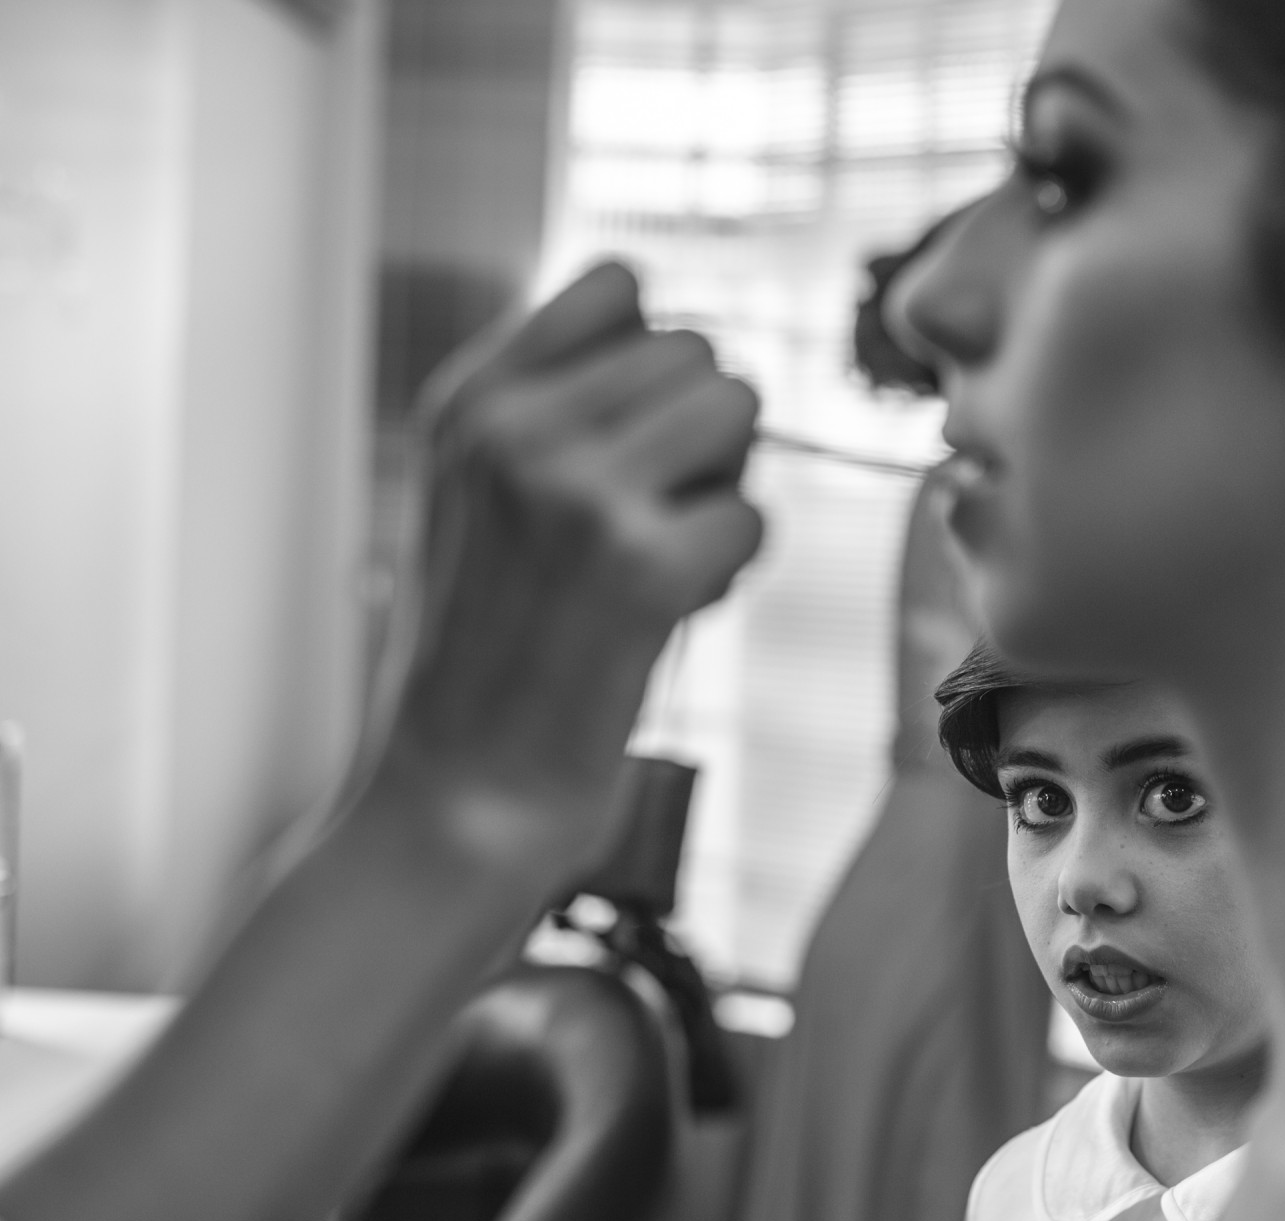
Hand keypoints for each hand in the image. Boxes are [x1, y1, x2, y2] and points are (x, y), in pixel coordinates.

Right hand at [374, 262, 762, 878]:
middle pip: (699, 352)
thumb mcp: (481, 498)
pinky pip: (753, 516)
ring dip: (726, 489)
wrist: (457, 797)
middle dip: (703, 437)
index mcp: (471, 401)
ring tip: (663, 558)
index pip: (619, 285)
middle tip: (651, 523)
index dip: (660, 362)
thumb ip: (555, 409)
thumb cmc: (491, 655)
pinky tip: (668, 615)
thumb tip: (687, 343)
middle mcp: (514, 428)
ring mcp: (574, 492)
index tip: (639, 443)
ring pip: (739, 409)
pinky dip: (731, 570)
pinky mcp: (638, 568)